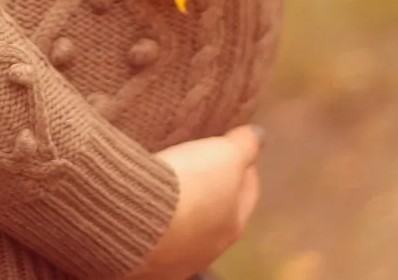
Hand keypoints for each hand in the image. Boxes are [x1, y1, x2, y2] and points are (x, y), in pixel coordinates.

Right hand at [126, 125, 261, 279]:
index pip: (248, 192)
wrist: (140, 215)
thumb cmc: (190, 185)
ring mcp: (176, 258)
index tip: (236, 149)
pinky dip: (156, 218)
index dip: (244, 167)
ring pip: (186, 227)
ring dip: (183, 208)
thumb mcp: (225, 154)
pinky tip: (147, 204)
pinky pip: (155, 233)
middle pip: (217, 213)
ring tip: (170, 184)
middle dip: (213, 190)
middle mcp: (208, 248)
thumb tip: (257, 136)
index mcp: (234, 225)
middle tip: (202, 165)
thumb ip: (245, 146)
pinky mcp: (144, 261)